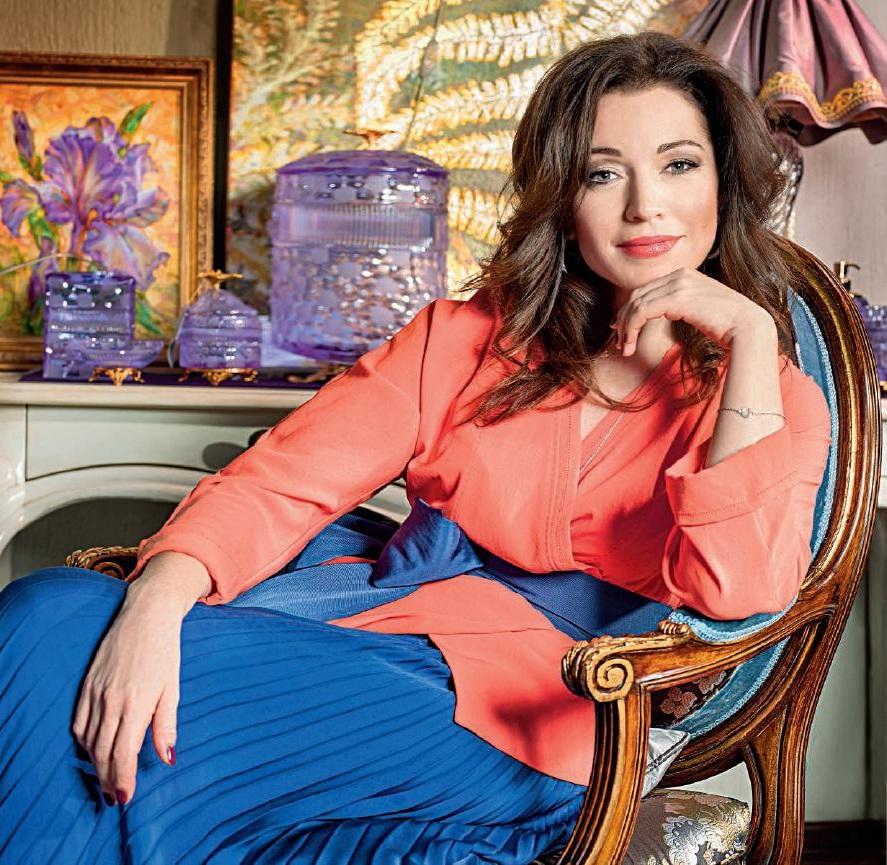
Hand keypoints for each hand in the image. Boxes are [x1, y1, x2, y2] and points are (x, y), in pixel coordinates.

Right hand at [72, 589, 184, 805]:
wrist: (147, 615)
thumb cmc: (166, 651)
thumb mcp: (173, 688)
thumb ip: (166, 725)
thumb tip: (167, 757)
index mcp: (137, 704)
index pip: (124, 753)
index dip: (123, 778)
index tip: (125, 796)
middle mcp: (112, 701)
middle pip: (103, 751)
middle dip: (108, 777)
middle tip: (115, 795)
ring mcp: (96, 692)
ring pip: (89, 739)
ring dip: (95, 762)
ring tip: (105, 778)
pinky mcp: (88, 684)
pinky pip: (79, 721)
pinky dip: (84, 739)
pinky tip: (92, 748)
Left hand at [613, 268, 772, 355]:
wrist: (748, 327)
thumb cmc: (727, 325)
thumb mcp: (698, 308)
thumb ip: (680, 305)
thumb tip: (663, 312)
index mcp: (684, 274)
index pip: (646, 290)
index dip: (629, 310)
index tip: (622, 329)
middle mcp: (679, 274)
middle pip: (637, 295)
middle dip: (624, 319)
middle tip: (619, 341)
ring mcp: (679, 284)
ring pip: (636, 304)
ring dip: (626, 329)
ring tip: (624, 348)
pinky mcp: (677, 298)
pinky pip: (642, 312)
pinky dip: (631, 329)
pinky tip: (631, 345)